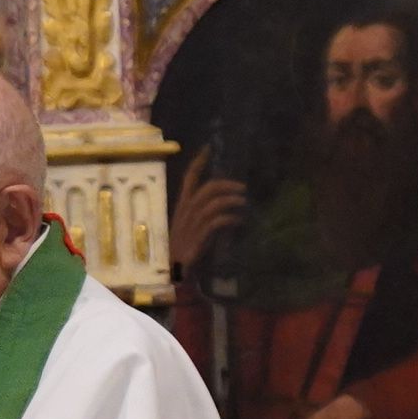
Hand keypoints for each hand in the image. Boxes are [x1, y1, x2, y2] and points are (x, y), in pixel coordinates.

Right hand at [172, 149, 248, 273]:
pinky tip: (238, 221)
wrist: (173, 269)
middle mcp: (186, 211)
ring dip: (232, 200)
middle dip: (227, 184)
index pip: (189, 178)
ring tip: (244, 203)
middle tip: (242, 187)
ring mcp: (193, 223)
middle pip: (208, 188)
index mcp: (182, 205)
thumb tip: (221, 204)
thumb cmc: (183, 247)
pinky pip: (217, 221)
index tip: (208, 149)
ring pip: (214, 203)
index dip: (198, 163)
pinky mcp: (200, 236)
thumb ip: (201, 213)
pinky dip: (230, 218)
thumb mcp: (189, 224)